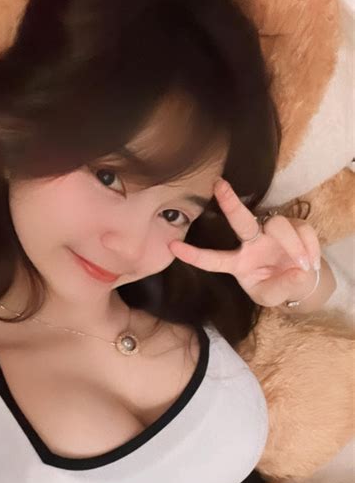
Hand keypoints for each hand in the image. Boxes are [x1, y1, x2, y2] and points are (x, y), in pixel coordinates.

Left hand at [168, 178, 321, 307]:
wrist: (301, 282)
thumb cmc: (276, 286)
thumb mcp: (271, 297)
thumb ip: (278, 289)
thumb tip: (295, 272)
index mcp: (237, 263)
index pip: (213, 260)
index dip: (194, 255)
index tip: (172, 246)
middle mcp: (251, 243)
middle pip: (240, 220)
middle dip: (230, 203)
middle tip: (218, 186)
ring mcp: (272, 232)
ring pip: (278, 225)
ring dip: (292, 244)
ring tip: (302, 264)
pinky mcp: (295, 226)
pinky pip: (302, 230)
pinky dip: (309, 247)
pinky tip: (310, 261)